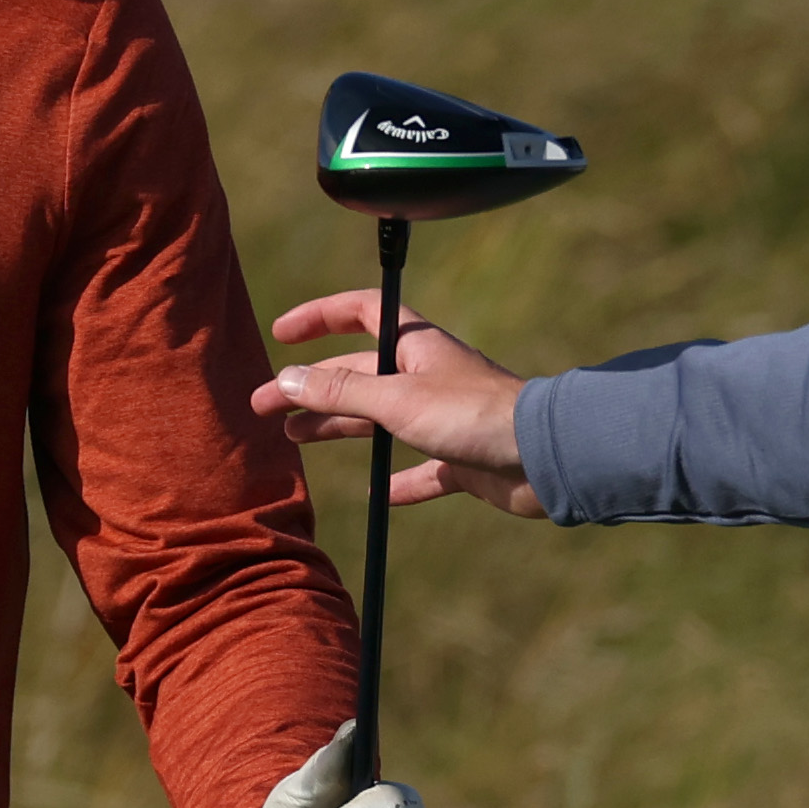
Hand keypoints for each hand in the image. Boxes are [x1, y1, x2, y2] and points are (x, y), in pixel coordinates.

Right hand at [255, 293, 540, 515]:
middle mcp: (429, 376)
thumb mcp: (396, 400)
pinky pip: (424, 469)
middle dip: (310, 387)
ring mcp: (446, 418)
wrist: (544, 456)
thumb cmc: (473, 415)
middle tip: (264, 409)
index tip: (282, 334)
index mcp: (416, 346)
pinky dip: (401, 481)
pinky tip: (381, 494)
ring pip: (380, 419)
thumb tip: (285, 379)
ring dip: (338, 425)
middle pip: (359, 374)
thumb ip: (341, 391)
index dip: (320, 317)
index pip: (360, 313)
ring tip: (295, 440)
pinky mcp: (463, 458)